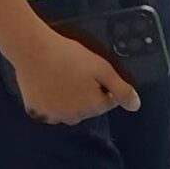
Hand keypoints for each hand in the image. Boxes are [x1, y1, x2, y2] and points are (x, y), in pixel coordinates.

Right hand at [7, 21, 140, 122]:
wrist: (33, 50)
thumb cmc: (70, 56)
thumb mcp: (102, 68)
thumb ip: (121, 89)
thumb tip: (136, 106)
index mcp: (92, 107)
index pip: (107, 101)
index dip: (103, 85)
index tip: (93, 71)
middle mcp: (74, 118)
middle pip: (87, 107)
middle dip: (86, 94)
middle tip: (76, 71)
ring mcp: (52, 116)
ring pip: (67, 110)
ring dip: (68, 100)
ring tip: (61, 77)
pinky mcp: (35, 111)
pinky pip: (47, 109)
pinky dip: (49, 101)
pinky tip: (47, 84)